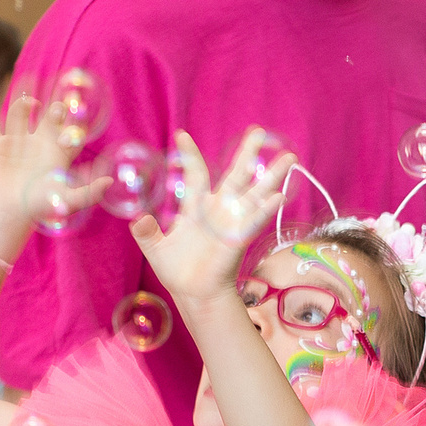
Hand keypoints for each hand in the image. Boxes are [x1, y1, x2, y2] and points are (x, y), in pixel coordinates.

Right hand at [0, 82, 100, 253]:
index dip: (72, 116)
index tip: (77, 101)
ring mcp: (14, 143)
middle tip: (59, 94)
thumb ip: (89, 193)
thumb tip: (111, 182)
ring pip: (19, 114)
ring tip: (28, 85)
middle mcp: (35, 144)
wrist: (7, 214)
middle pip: (45, 116)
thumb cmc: (38, 209)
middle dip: (53, 104)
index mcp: (54, 154)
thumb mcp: (67, 201)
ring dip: (23, 99)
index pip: (66, 129)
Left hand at [129, 128, 295, 306]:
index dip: (189, 154)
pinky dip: (265, 209)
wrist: (193, 294)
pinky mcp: (238, 238)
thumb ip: (146, 233)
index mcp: (196, 208)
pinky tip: (277, 196)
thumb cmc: (176, 271)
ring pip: (255, 193)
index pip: (195, 174)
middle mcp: (218, 211)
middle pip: (237, 175)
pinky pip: (253, 221)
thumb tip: (136, 221)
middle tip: (259, 131)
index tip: (180, 134)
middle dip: (248, 154)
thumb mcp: (155, 248)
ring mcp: (231, 223)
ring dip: (272, 176)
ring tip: (289, 158)